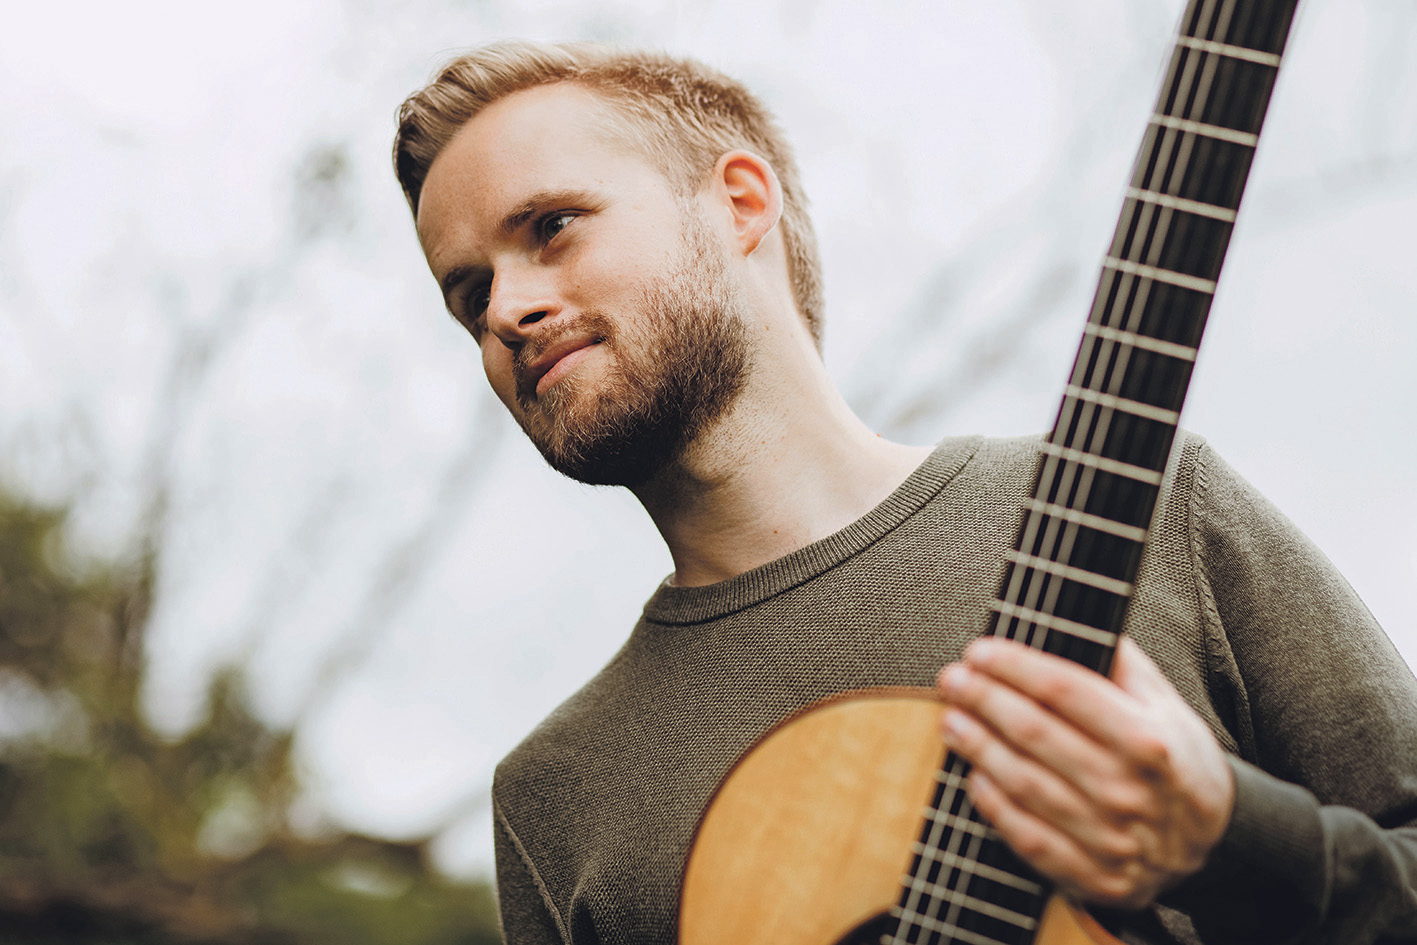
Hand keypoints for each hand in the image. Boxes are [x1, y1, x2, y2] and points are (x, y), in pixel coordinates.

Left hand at [935, 636, 1233, 909]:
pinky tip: (973, 777)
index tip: (980, 651)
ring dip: (978, 747)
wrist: (1212, 841)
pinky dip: (994, 806)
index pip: (1064, 689)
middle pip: (1035, 732)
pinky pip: (1029, 838)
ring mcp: (1112, 838)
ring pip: (1024, 783)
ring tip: (952, 719)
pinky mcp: (1096, 877)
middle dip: (984, 699)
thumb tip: (1073, 615)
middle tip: (953, 679)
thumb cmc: (1176, 760)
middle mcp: (1129, 789)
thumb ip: (1121, 662)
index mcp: (1148, 739)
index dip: (1014, 665)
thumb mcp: (1166, 703)